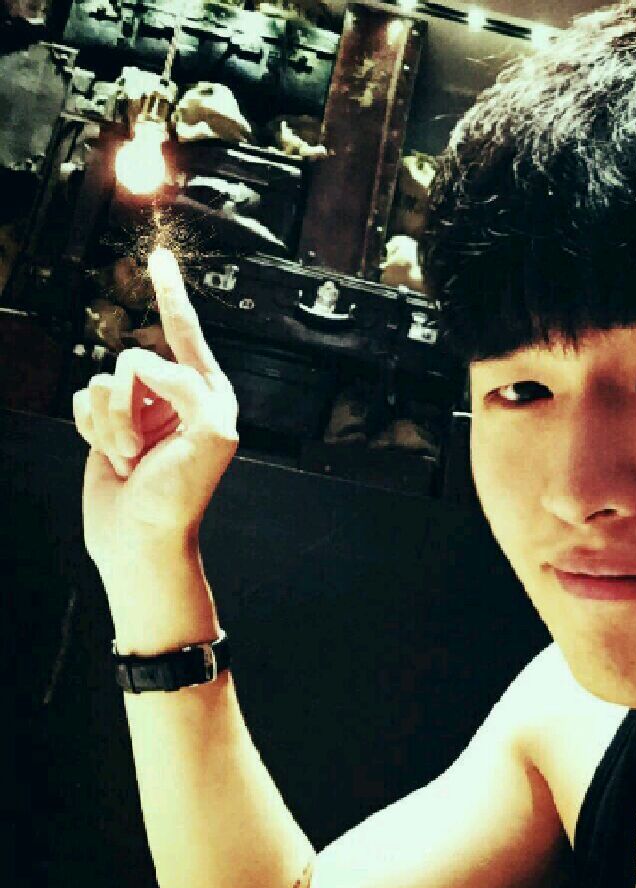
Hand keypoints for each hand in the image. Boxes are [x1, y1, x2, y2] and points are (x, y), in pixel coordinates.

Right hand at [73, 248, 238, 579]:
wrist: (140, 539)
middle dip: (128, 409)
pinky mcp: (107, 422)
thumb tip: (148, 365)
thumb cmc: (181, 495)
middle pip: (132, 362)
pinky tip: (111, 458)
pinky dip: (91, 431)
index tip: (159, 257)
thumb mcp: (210, 436)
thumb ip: (190, 386)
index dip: (170, 294)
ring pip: (102, 382)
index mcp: (208, 393)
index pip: (186, 333)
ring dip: (109, 426)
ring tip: (129, 459)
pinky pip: (82, 399)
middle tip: (142, 450)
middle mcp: (175, 394)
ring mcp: (139, 408)